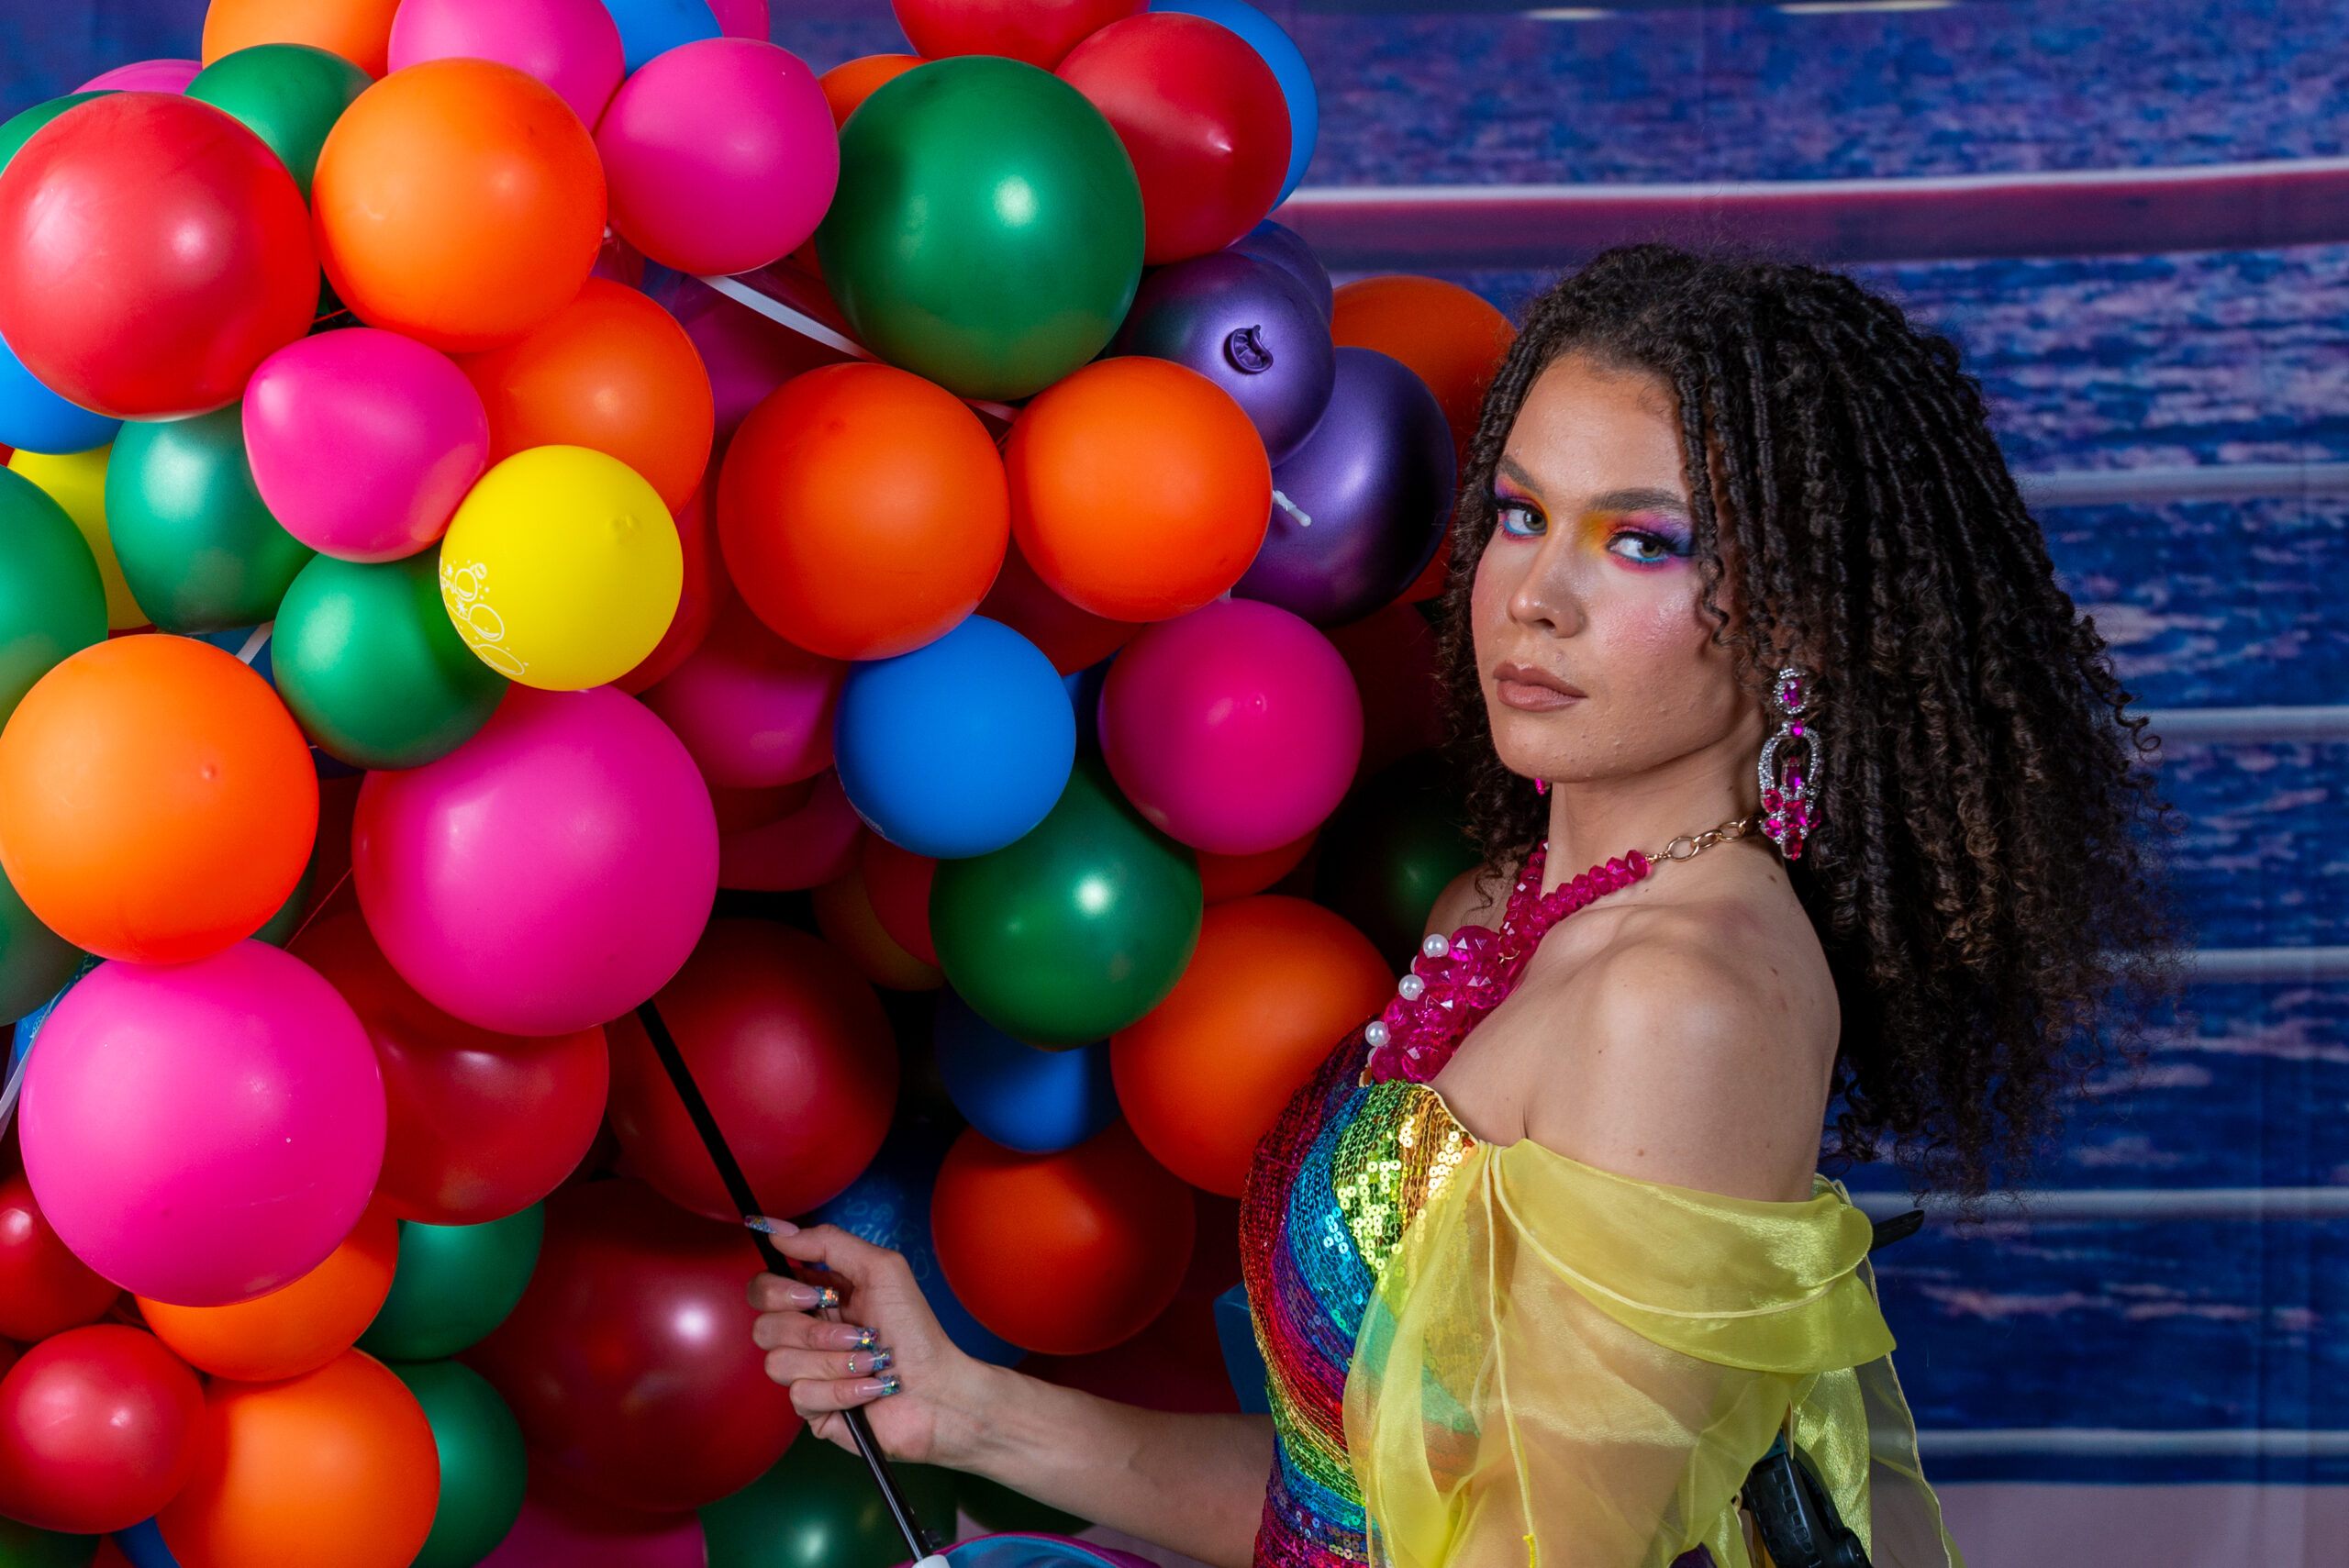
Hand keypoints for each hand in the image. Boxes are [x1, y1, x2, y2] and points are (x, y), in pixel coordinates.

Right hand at [747, 1219, 992, 1467]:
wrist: (937, 1389)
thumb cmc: (915, 1330)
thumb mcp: (880, 1269)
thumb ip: (828, 1242)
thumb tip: (775, 1228)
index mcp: (816, 1299)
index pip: (763, 1289)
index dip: (779, 1292)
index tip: (817, 1295)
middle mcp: (804, 1334)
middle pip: (763, 1328)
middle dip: (815, 1332)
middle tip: (858, 1333)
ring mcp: (805, 1373)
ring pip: (779, 1364)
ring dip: (836, 1362)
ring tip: (872, 1362)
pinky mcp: (811, 1409)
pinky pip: (800, 1397)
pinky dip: (843, 1390)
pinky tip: (870, 1390)